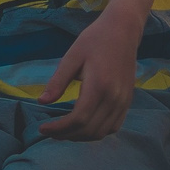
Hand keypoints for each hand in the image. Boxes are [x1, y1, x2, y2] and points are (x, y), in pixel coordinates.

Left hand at [37, 9, 141, 139]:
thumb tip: (41, 102)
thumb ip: (57, 81)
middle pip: (90, 129)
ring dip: (81, 136)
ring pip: (102, 132)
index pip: (79, 119)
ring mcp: (124, 102)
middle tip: (49, 131)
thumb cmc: (94, 41)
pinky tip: (81, 126)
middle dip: (67, 135)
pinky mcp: (128, 102)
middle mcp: (115, 98)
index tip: (42, 128)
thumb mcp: (71, 57)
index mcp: (99, 86)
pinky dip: (96, 132)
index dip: (59, 128)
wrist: (122, 32)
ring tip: (62, 131)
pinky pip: (113, 126)